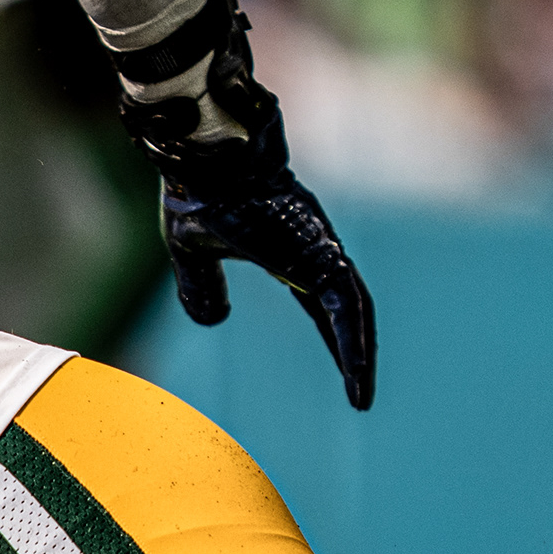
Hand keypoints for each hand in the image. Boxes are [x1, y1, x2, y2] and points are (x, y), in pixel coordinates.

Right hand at [156, 172, 376, 411]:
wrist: (207, 157)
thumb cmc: (199, 190)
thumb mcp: (192, 252)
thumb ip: (201, 285)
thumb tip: (214, 320)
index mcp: (290, 248)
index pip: (320, 303)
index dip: (332, 336)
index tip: (344, 370)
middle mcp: (315, 247)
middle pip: (345, 309)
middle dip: (353, 351)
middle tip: (359, 393)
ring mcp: (322, 247)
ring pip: (353, 309)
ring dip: (360, 354)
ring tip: (361, 396)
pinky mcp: (322, 251)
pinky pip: (347, 304)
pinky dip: (354, 339)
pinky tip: (357, 372)